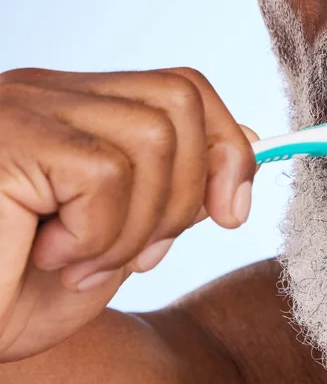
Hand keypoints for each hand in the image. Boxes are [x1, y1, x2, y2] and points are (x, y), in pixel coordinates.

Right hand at [0, 67, 257, 361]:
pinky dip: (97, 234)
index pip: (183, 90)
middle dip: (185, 193)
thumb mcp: (123, 242)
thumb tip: (247, 142)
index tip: (232, 212)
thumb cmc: (17, 293)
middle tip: (142, 257)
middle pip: (180, 100)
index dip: (225, 147)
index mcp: (79, 113)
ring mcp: (26, 106)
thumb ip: (177, 190)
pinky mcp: (9, 135)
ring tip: (83, 261)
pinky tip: (50, 257)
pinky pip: (104, 173)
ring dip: (137, 224)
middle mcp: (52, 94)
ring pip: (153, 136)